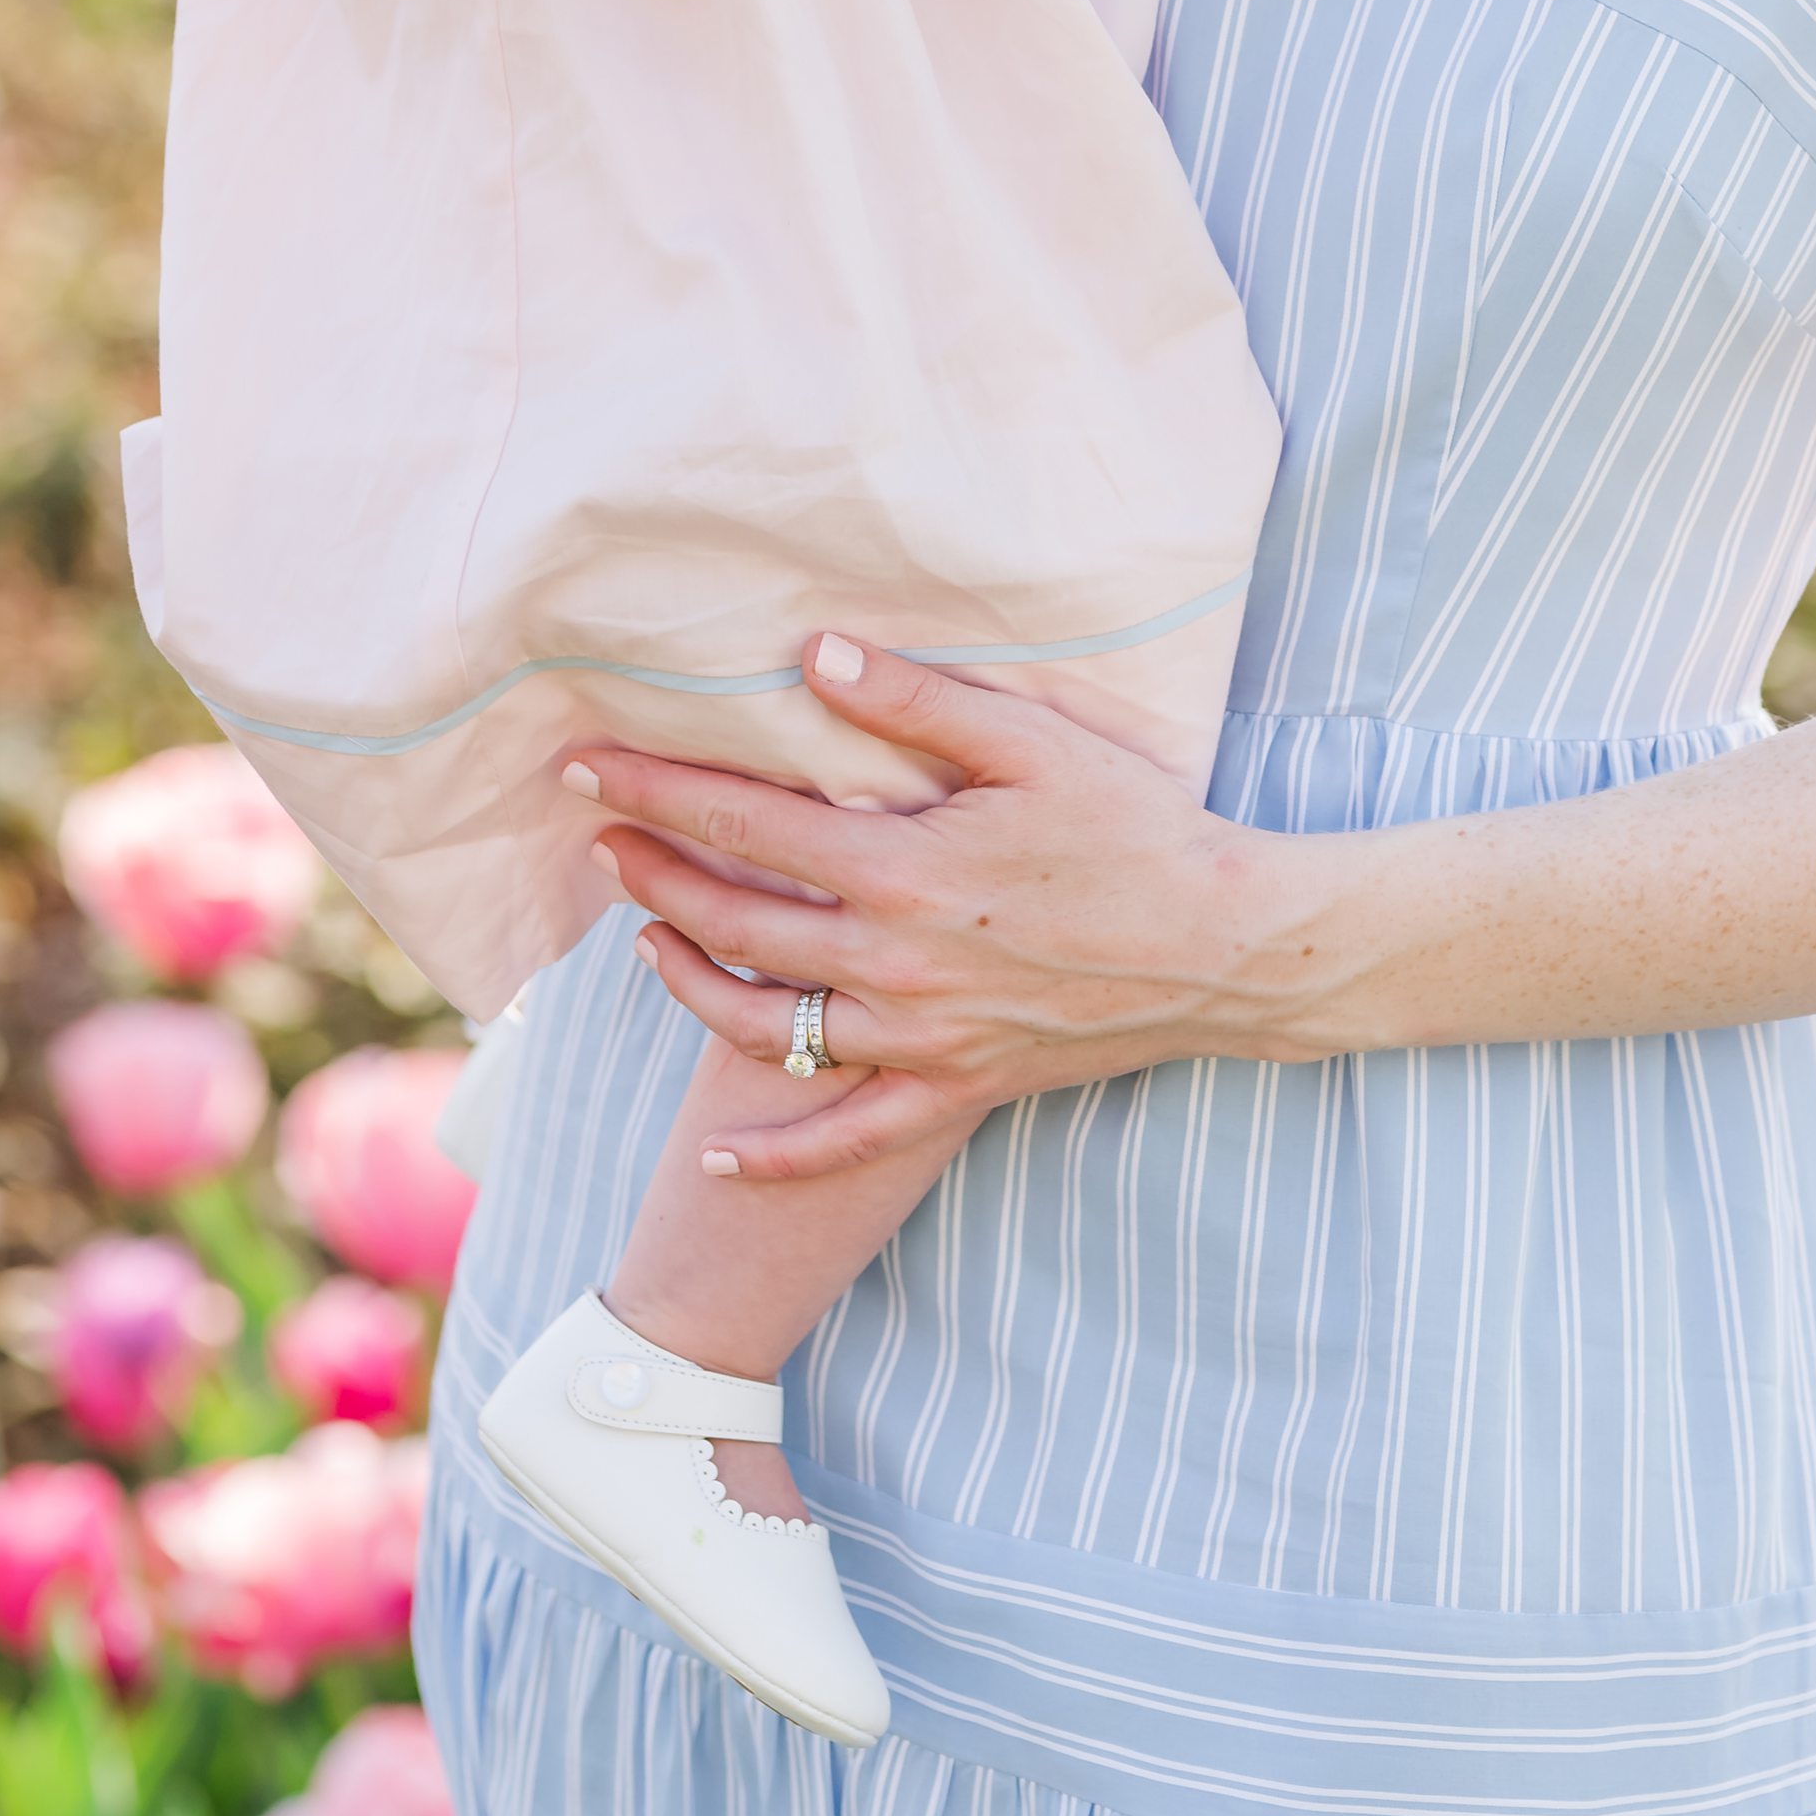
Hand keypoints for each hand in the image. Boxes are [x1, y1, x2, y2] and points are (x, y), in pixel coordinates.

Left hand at [568, 638, 1316, 1182]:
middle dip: (653, 873)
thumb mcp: (1032, 741)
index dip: (657, 787)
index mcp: (903, 867)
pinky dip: (777, 1155)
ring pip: (767, 1025)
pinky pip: (846, 1135)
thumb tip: (812, 657)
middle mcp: (893, 962)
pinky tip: (719, 1158)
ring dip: (690, 981)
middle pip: (735, 920)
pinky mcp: (953, 1087)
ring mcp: (919, 1036)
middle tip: (598, 836)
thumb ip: (917, 700)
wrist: (1225, 948)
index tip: (590, 762)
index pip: (745, 820)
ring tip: (646, 937)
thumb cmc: (1135, 829)